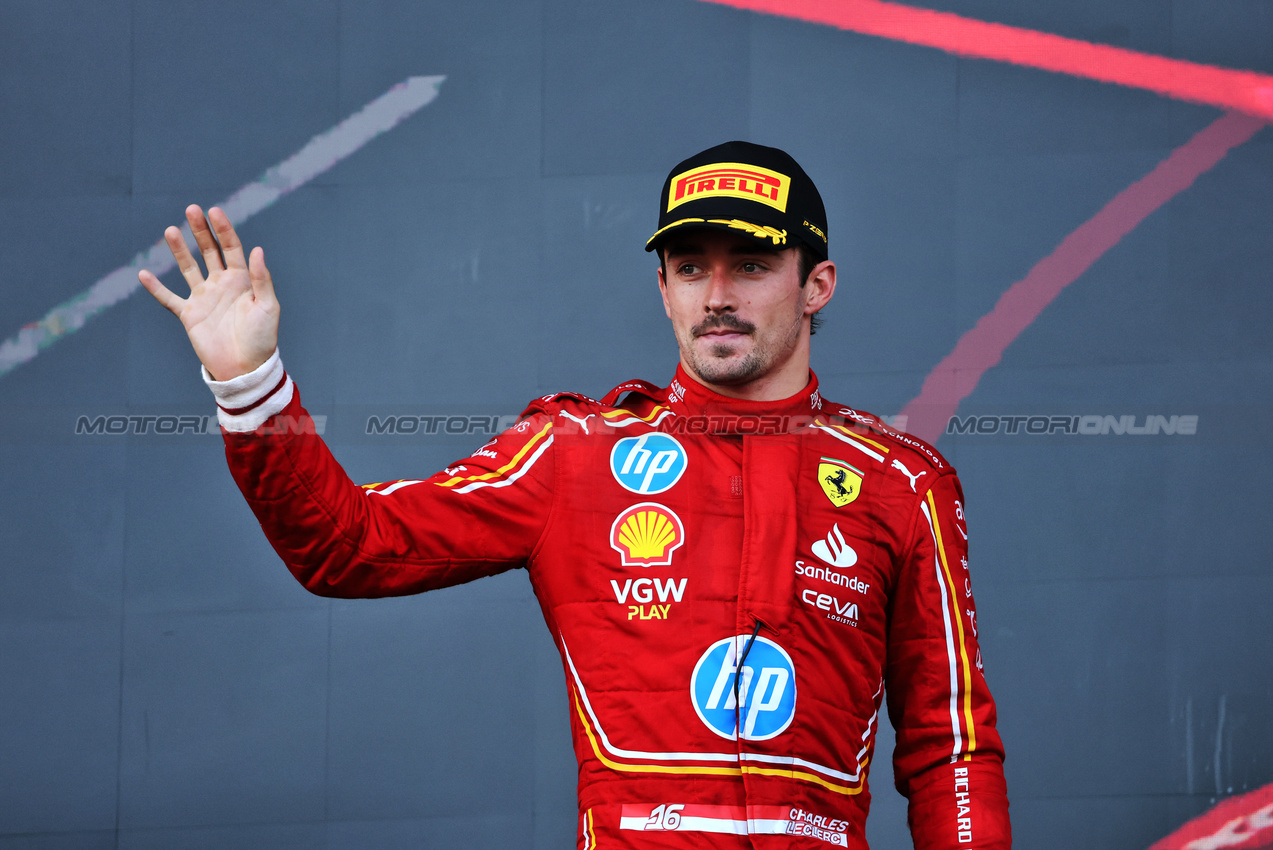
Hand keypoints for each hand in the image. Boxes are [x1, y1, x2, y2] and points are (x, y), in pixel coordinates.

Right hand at [139, 205, 279, 380]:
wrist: (245, 368)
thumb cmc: (261, 338)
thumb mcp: (267, 307)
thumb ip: (262, 279)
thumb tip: (257, 249)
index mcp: (242, 280)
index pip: (231, 248)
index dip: (223, 230)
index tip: (214, 212)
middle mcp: (221, 285)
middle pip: (209, 251)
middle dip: (200, 231)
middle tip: (191, 209)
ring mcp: (204, 298)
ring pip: (188, 268)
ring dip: (180, 250)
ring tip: (170, 230)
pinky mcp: (189, 315)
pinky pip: (169, 298)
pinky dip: (156, 288)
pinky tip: (143, 274)